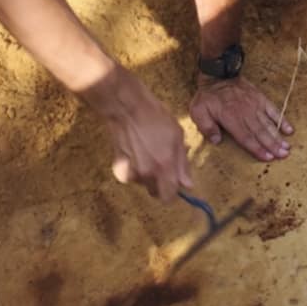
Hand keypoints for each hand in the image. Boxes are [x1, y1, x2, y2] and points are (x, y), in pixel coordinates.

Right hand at [105, 78, 193, 201]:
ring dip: (149, 175)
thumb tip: (188, 185)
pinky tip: (136, 152)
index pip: (169, 197)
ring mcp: (130, 173)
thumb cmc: (156, 117)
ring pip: (144, 183)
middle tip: (164, 165)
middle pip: (156, 193)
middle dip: (162, 184)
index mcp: (164, 166)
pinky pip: (131, 176)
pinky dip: (135, 169)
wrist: (128, 109)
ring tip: (149, 152)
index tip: (175, 180)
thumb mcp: (177, 135)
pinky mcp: (118, 169)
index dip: (173, 190)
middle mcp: (147, 175)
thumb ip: (183, 163)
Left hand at [191, 76, 294, 162]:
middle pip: (261, 132)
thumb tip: (216, 141)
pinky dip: (281, 120)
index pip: (246, 137)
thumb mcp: (199, 112)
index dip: (257, 148)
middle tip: (284, 155)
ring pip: (268, 124)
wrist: (219, 74)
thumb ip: (207, 127)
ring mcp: (255, 105)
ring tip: (287, 147)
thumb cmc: (208, 96)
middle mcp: (246, 113)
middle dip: (273, 145)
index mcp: (231, 118)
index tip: (268, 158)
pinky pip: (273, 110)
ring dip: (278, 136)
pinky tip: (289, 129)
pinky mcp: (260, 99)